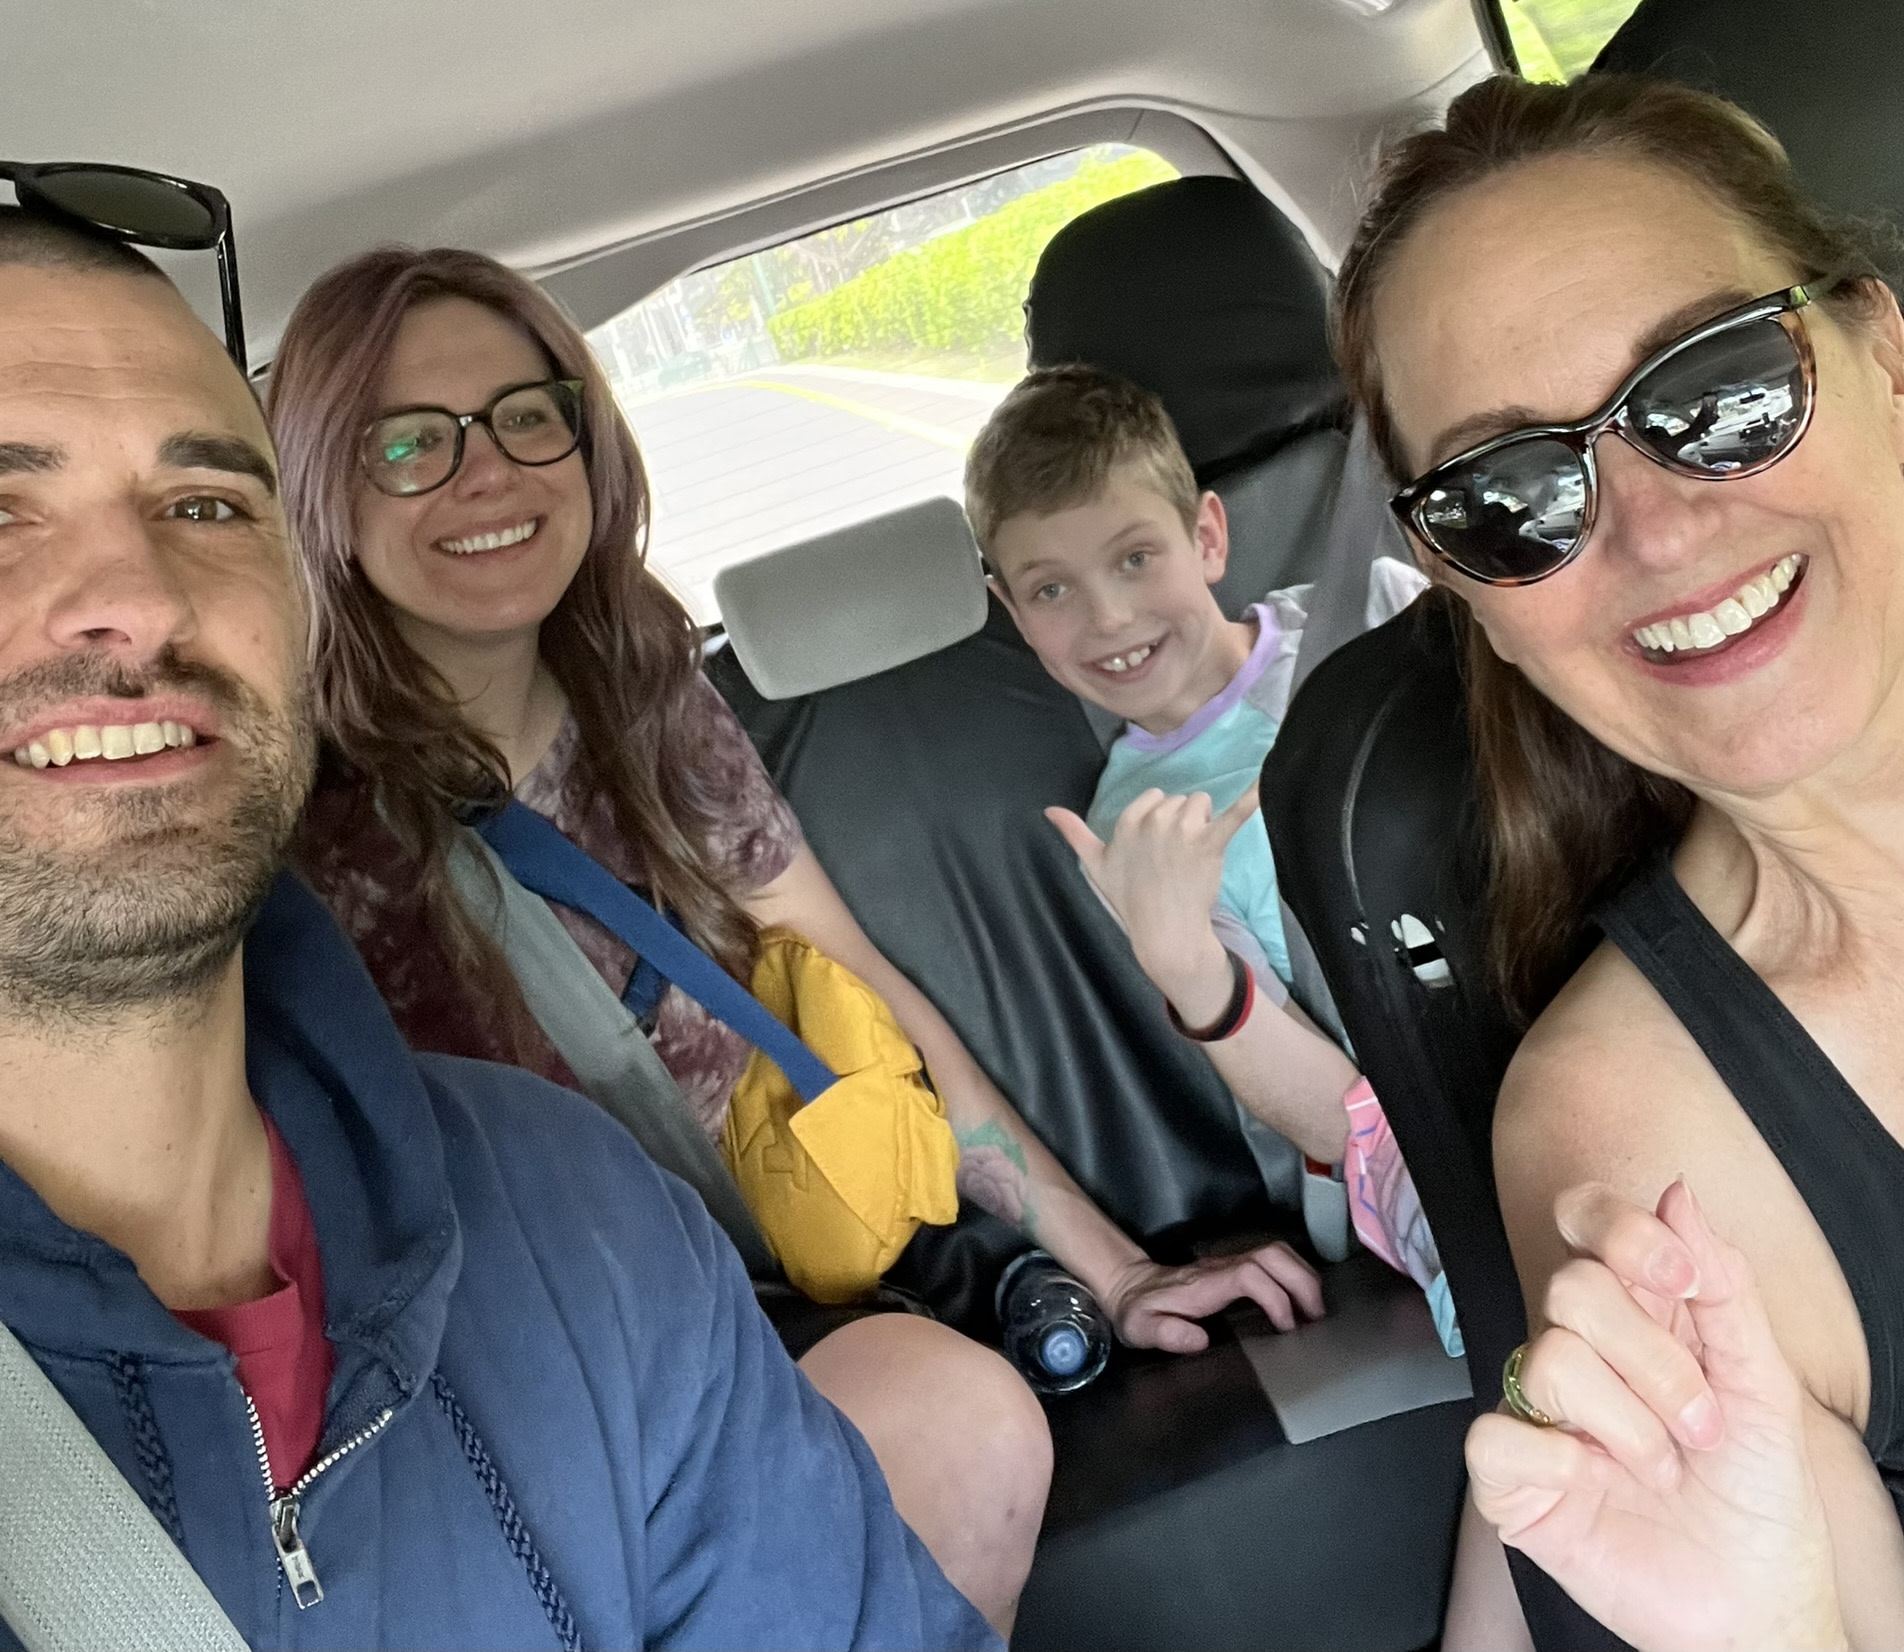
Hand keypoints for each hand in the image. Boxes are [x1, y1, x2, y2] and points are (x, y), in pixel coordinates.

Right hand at [1046, 789, 1259, 1017]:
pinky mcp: (1210, 843)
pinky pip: (1234, 813)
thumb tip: (1049, 810)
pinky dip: (1252, 797)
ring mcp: (1182, 831)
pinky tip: (1268, 782)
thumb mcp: (1096, 864)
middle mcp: (1153, 820)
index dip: (1158, 821)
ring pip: (1201, 803)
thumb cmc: (1130, 899)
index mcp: (1127, 821)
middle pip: (1179, 801)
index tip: (1156, 849)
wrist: (1164, 931)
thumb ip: (1074, 833)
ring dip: (1203, 823)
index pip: (1152, 799)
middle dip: (1181, 823)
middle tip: (1175, 859)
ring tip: (1195, 857)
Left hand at [1100, 1241, 1324, 1352]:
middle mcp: (1221, 1267)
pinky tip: (1302, 1301)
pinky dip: (1294, 1276)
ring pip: (1276, 1253)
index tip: (1288, 1327)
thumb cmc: (1139, 1311)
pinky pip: (1272, 1262)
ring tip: (1316, 1310)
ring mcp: (1229, 1264)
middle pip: (1271, 1255)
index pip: (1249, 1275)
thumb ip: (1166, 1332)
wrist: (1128, 1287)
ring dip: (1302, 1277)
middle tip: (1318, 1316)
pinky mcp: (1234, 1268)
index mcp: (1204, 1284)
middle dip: (1302, 1281)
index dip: (1275, 1297)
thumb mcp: (1141, 1328)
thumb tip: (1198, 1339)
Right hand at [1467, 1180, 1845, 1651]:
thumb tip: (1678, 1195)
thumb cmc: (1758, 1492)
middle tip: (1700, 1421)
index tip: (1678, 1280)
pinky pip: (1496, 1435)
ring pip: (1548, 1359)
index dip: (1619, 1230)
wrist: (1757, 1602)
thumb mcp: (1765, 1383)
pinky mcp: (1511, 1478)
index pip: (1586, 1222)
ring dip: (1631, 1425)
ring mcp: (1539, 1412)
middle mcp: (1578, 1351)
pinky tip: (1599, 1484)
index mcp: (1635, 1314)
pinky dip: (1560, 1461)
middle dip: (1656, 1360)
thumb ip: (1724, 1287)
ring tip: (1664, 1469)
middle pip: (1571, 1287)